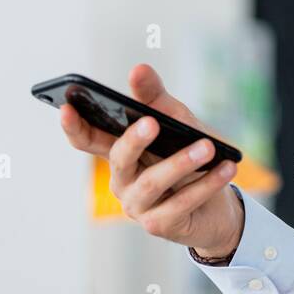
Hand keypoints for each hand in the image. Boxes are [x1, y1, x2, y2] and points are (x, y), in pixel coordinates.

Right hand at [57, 63, 244, 258]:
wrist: (220, 204)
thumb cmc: (191, 156)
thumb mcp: (176, 121)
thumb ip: (155, 97)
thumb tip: (137, 69)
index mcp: (119, 152)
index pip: (87, 139)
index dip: (74, 126)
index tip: (66, 106)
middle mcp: (121, 180)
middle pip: (119, 158)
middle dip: (134, 140)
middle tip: (152, 122)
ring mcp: (137, 205)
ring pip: (153, 182)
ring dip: (182, 162)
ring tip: (208, 147)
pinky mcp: (158, 224)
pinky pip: (181, 202)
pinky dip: (206, 183)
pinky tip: (226, 168)